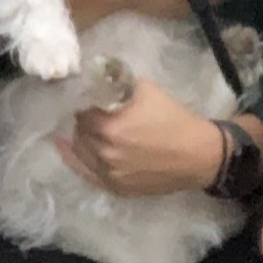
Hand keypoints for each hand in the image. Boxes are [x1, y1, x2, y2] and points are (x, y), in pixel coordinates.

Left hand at [54, 77, 227, 195]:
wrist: (199, 155)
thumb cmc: (174, 119)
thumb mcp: (145, 90)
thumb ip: (116, 83)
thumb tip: (95, 75)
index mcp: (109, 126)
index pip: (81, 110)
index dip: (83, 101)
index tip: (85, 96)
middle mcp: (104, 152)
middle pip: (80, 130)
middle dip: (83, 118)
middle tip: (90, 111)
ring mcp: (109, 173)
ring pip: (81, 149)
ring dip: (81, 136)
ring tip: (85, 126)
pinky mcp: (116, 187)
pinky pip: (85, 173)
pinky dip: (72, 158)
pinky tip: (63, 146)